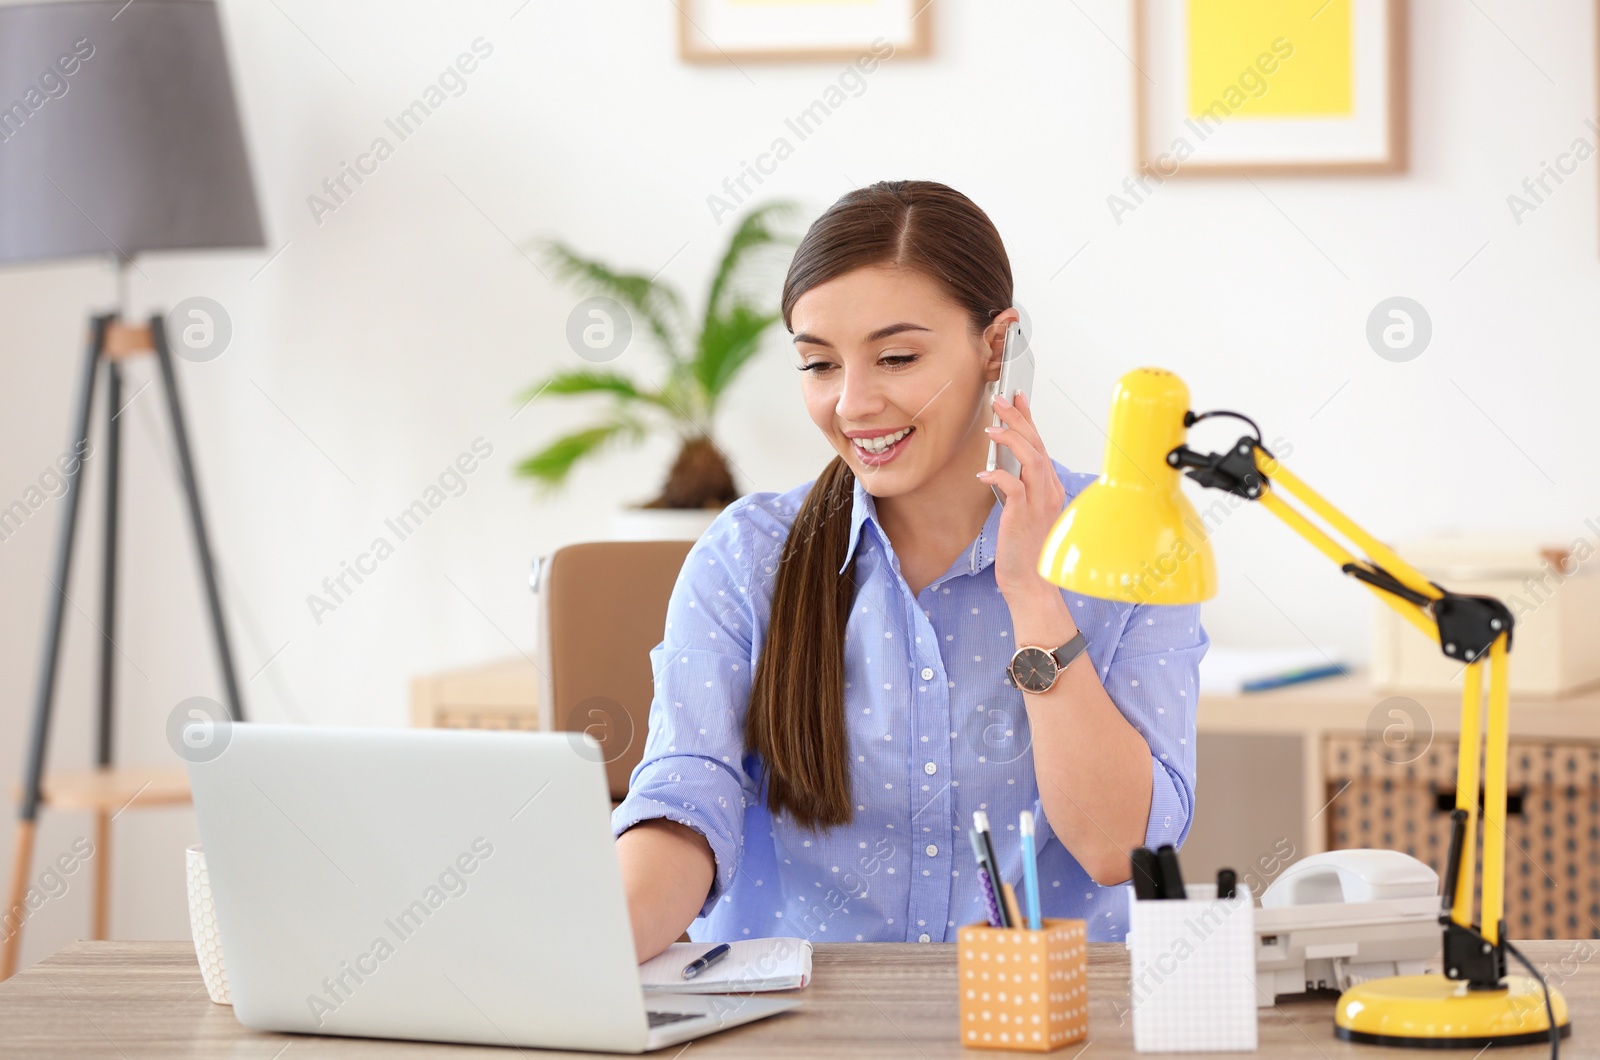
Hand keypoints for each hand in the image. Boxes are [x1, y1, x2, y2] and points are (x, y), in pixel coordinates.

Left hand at [977, 390, 1070, 609]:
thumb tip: (1000, 469)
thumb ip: (1018, 489)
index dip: (1029, 419)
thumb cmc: (1026, 551)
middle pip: (1037, 445)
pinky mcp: (1023, 517)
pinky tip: (983, 473)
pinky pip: (1014, 487)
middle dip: (1019, 418)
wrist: (1033, 585)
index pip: (1040, 445)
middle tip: (1001, 398)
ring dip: (1011, 439)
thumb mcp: (1024, 514)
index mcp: (1050, 489)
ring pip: (1031, 459)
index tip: (1018, 397)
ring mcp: (1038, 504)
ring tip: (992, 426)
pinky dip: (999, 475)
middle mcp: (1049, 492)